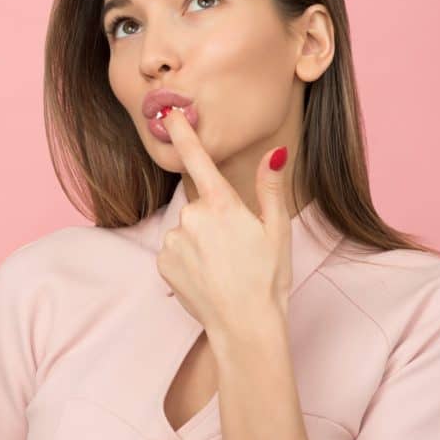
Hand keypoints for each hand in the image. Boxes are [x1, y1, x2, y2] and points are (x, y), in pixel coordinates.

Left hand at [157, 107, 292, 344]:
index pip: (198, 159)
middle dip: (213, 220)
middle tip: (233, 249)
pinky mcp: (162, 262)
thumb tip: (275, 153)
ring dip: (199, 242)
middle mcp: (192, 216)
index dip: (182, 133)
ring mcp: (174, 240)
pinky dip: (186, 259)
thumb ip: (269, 188)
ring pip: (185, 229)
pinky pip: (174, 251)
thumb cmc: (268, 278)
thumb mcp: (277, 230)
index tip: (167, 113)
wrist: (245, 326)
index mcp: (222, 204)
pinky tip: (204, 276)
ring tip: (220, 267)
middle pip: (198, 205)